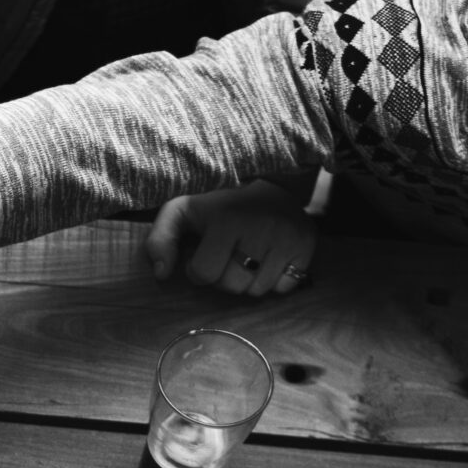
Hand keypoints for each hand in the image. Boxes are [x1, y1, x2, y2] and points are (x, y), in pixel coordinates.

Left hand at [146, 181, 318, 296]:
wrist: (271, 176)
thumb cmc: (219, 199)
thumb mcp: (182, 209)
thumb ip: (161, 239)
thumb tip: (161, 274)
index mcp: (227, 219)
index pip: (204, 273)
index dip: (197, 269)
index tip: (203, 253)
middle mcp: (261, 229)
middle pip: (232, 286)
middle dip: (223, 276)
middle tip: (227, 254)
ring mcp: (287, 239)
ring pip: (258, 290)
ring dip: (248, 280)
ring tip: (247, 254)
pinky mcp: (306, 246)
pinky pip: (284, 287)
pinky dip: (274, 280)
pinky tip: (268, 258)